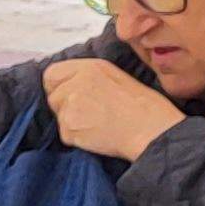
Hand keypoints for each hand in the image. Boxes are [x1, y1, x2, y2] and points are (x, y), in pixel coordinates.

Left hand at [43, 58, 188, 162]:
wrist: (152, 130)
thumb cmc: (145, 107)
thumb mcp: (118, 77)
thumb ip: (89, 76)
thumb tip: (72, 84)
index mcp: (90, 67)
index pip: (52, 74)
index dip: (59, 86)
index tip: (71, 94)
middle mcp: (76, 83)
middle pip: (53, 97)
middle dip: (65, 106)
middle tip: (90, 112)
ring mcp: (70, 106)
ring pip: (59, 116)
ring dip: (72, 123)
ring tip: (98, 124)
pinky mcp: (70, 128)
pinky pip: (65, 135)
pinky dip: (78, 138)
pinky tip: (99, 134)